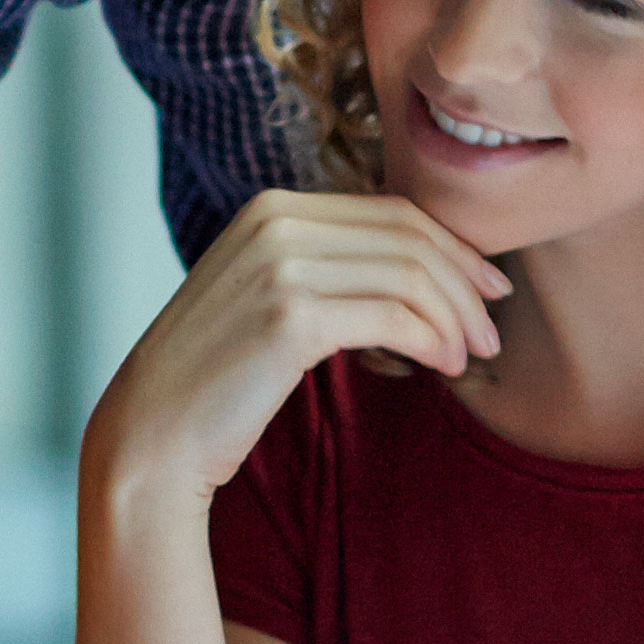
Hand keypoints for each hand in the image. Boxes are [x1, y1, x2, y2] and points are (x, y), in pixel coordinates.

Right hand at [80, 190, 504, 513]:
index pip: (390, 212)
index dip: (452, 247)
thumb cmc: (216, 379)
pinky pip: (392, 317)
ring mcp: (280, 265)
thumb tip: (419, 268)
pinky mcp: (290, 316)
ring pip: (408, 274)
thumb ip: (326, 267)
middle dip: (465, 282)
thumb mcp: (267, 297)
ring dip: (455, 317)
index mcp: (272, 208)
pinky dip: (432, 339)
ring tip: (472, 355)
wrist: (151, 435)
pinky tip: (444, 366)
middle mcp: (275, 222)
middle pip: (408, 237)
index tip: (487, 286)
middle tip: (491, 330)